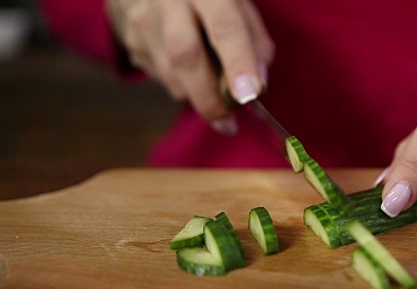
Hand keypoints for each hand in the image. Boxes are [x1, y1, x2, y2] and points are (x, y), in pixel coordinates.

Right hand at [107, 0, 274, 134]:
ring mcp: (144, 20)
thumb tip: (258, 84)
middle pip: (186, 54)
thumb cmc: (208, 0)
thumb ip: (254, 39)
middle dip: (209, 97)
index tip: (248, 95)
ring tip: (215, 102)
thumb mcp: (238, 4)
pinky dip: (182, 86)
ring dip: (197, 96)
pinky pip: (160, 78)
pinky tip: (190, 76)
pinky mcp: (133, 41)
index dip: (238, 63)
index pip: (225, 26)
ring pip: (171, 74)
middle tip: (227, 122)